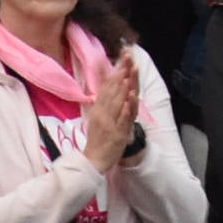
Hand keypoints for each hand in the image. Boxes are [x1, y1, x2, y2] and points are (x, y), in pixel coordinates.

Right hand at [81, 50, 139, 170]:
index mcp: (97, 110)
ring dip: (122, 90)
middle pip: (111, 93)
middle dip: (119, 77)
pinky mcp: (117, 134)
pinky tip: (129, 101)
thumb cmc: (97, 139)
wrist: (93, 160)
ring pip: (117, 104)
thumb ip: (102, 104)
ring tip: (127, 76)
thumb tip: (107, 88)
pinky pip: (122, 120)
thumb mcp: (96, 118)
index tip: (120, 63)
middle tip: (126, 62)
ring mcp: (110, 124)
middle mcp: (102, 115)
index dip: (113, 76)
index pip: (105, 90)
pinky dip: (125, 110)